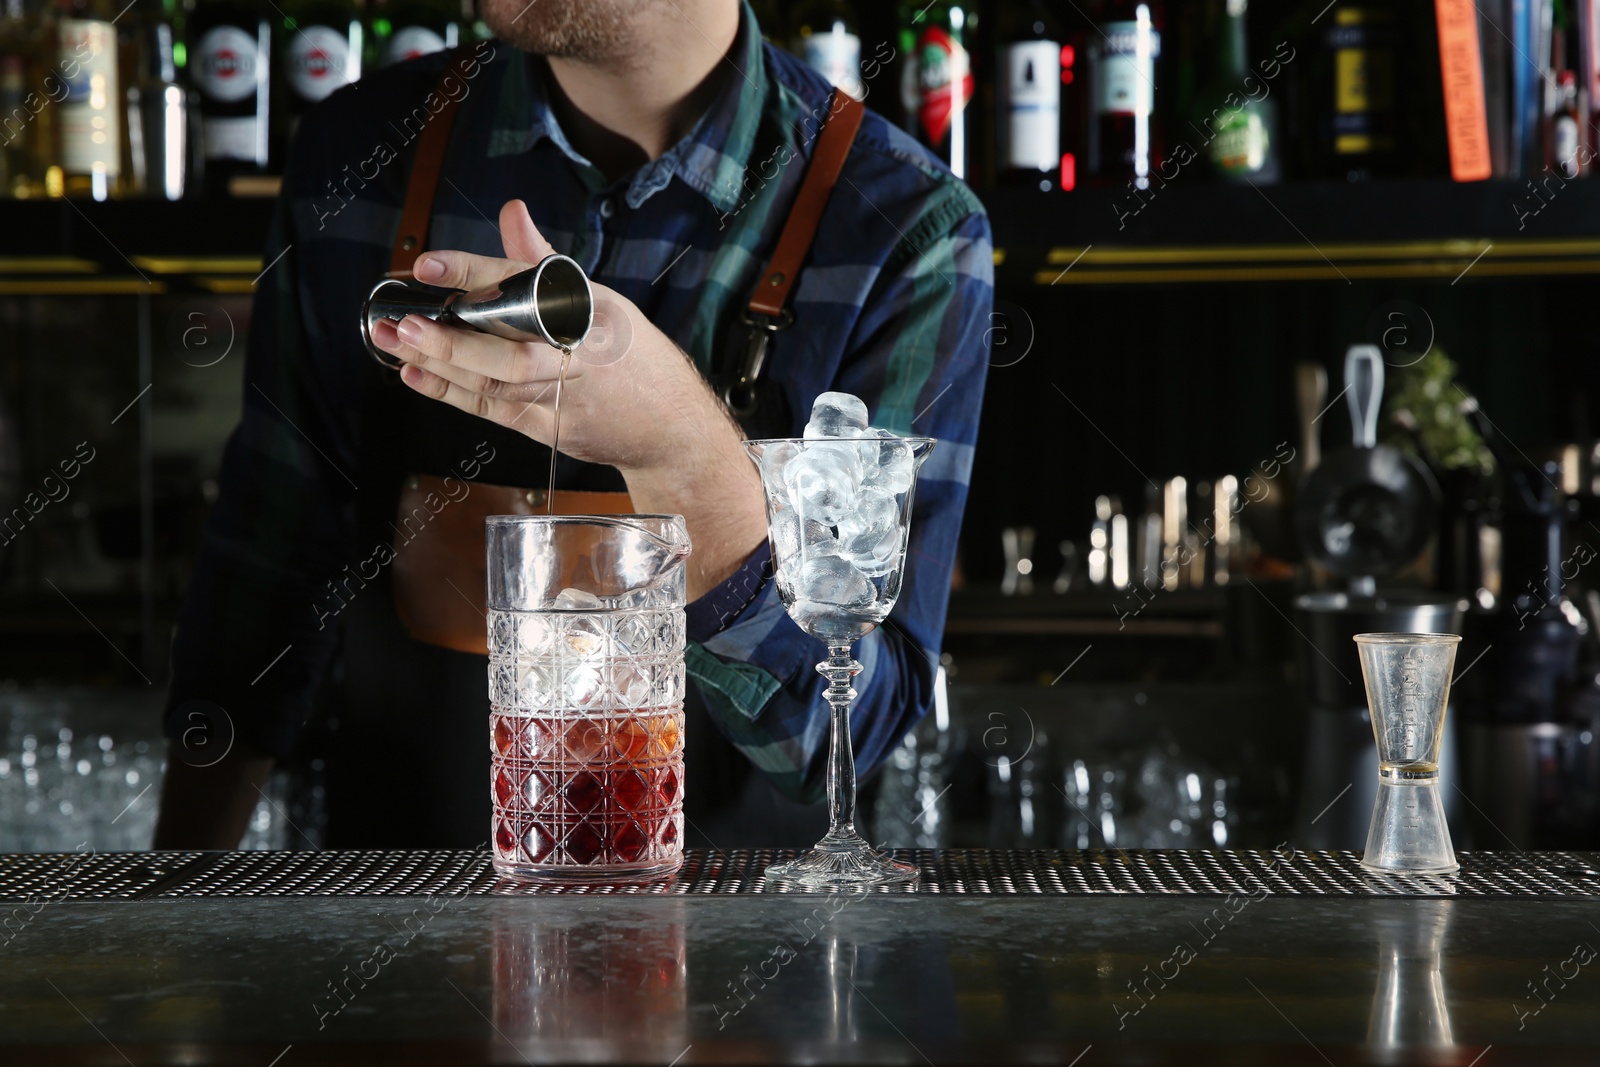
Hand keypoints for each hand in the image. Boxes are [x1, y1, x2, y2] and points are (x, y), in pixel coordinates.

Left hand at [370, 200, 723, 477]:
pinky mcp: (555, 430)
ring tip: (394, 341)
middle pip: (513, 351)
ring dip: (440, 365)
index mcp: (593, 309)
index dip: (475, 272)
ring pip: (497, 385)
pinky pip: (497, 411)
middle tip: (404, 322)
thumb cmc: (632, 356)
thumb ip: (545, 260)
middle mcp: (583, 354)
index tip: (428, 265)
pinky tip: (417, 376)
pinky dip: (454, 394)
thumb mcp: (600, 300)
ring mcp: (570, 398)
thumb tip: (511, 211)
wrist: (674, 428)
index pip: (527, 283)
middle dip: (454, 340)